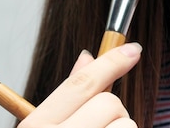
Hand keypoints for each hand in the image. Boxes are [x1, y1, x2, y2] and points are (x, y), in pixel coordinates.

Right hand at [18, 43, 141, 127]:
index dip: (111, 62)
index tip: (133, 49)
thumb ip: (70, 93)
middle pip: (109, 102)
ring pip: (125, 122)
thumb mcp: (49, 124)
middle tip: (100, 125)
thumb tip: (87, 55)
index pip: (82, 83)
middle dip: (113, 110)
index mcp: (36, 125)